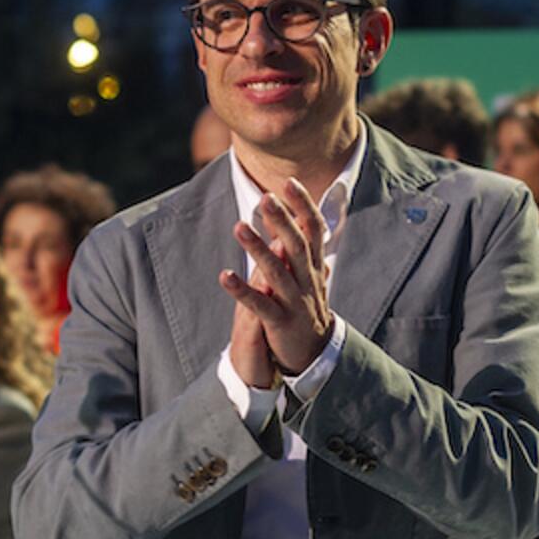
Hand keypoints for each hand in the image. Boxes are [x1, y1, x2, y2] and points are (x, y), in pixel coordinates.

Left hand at [220, 179, 334, 374]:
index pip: (313, 231)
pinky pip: (259, 304)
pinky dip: (242, 290)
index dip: (303, 207)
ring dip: (257, 248)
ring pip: (276, 272)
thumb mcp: (311, 278)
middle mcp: (307, 281)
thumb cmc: (308, 310)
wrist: (315, 355)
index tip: (290, 184)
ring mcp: (294, 302)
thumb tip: (307, 224)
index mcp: (313, 268)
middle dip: (281, 221)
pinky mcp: (279, 322)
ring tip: (239, 226)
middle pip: (295, 246)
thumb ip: (306, 251)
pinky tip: (224, 276)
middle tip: (266, 197)